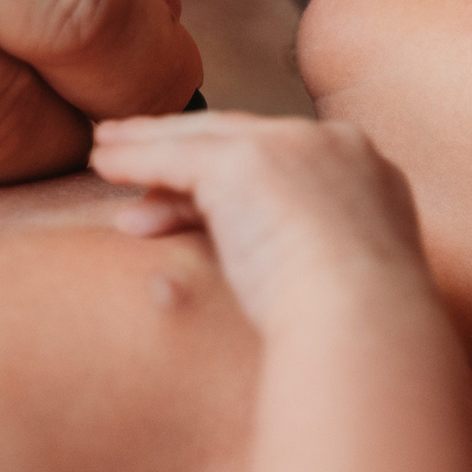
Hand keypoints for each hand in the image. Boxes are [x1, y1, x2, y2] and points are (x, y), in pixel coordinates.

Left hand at [90, 113, 431, 330]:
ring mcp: (292, 146)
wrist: (367, 325)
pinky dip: (136, 159)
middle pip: (244, 139)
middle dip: (186, 148)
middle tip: (137, 154)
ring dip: (149, 147)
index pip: (285, 162)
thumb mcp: (343, 281)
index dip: (233, 175)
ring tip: (104, 154)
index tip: (194, 196)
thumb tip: (275, 266)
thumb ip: (315, 256)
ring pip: (205, 140)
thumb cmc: (361, 332)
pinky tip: (103, 164)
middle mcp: (333, 145)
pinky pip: (177, 157)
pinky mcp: (248, 162)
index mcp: (368, 173)